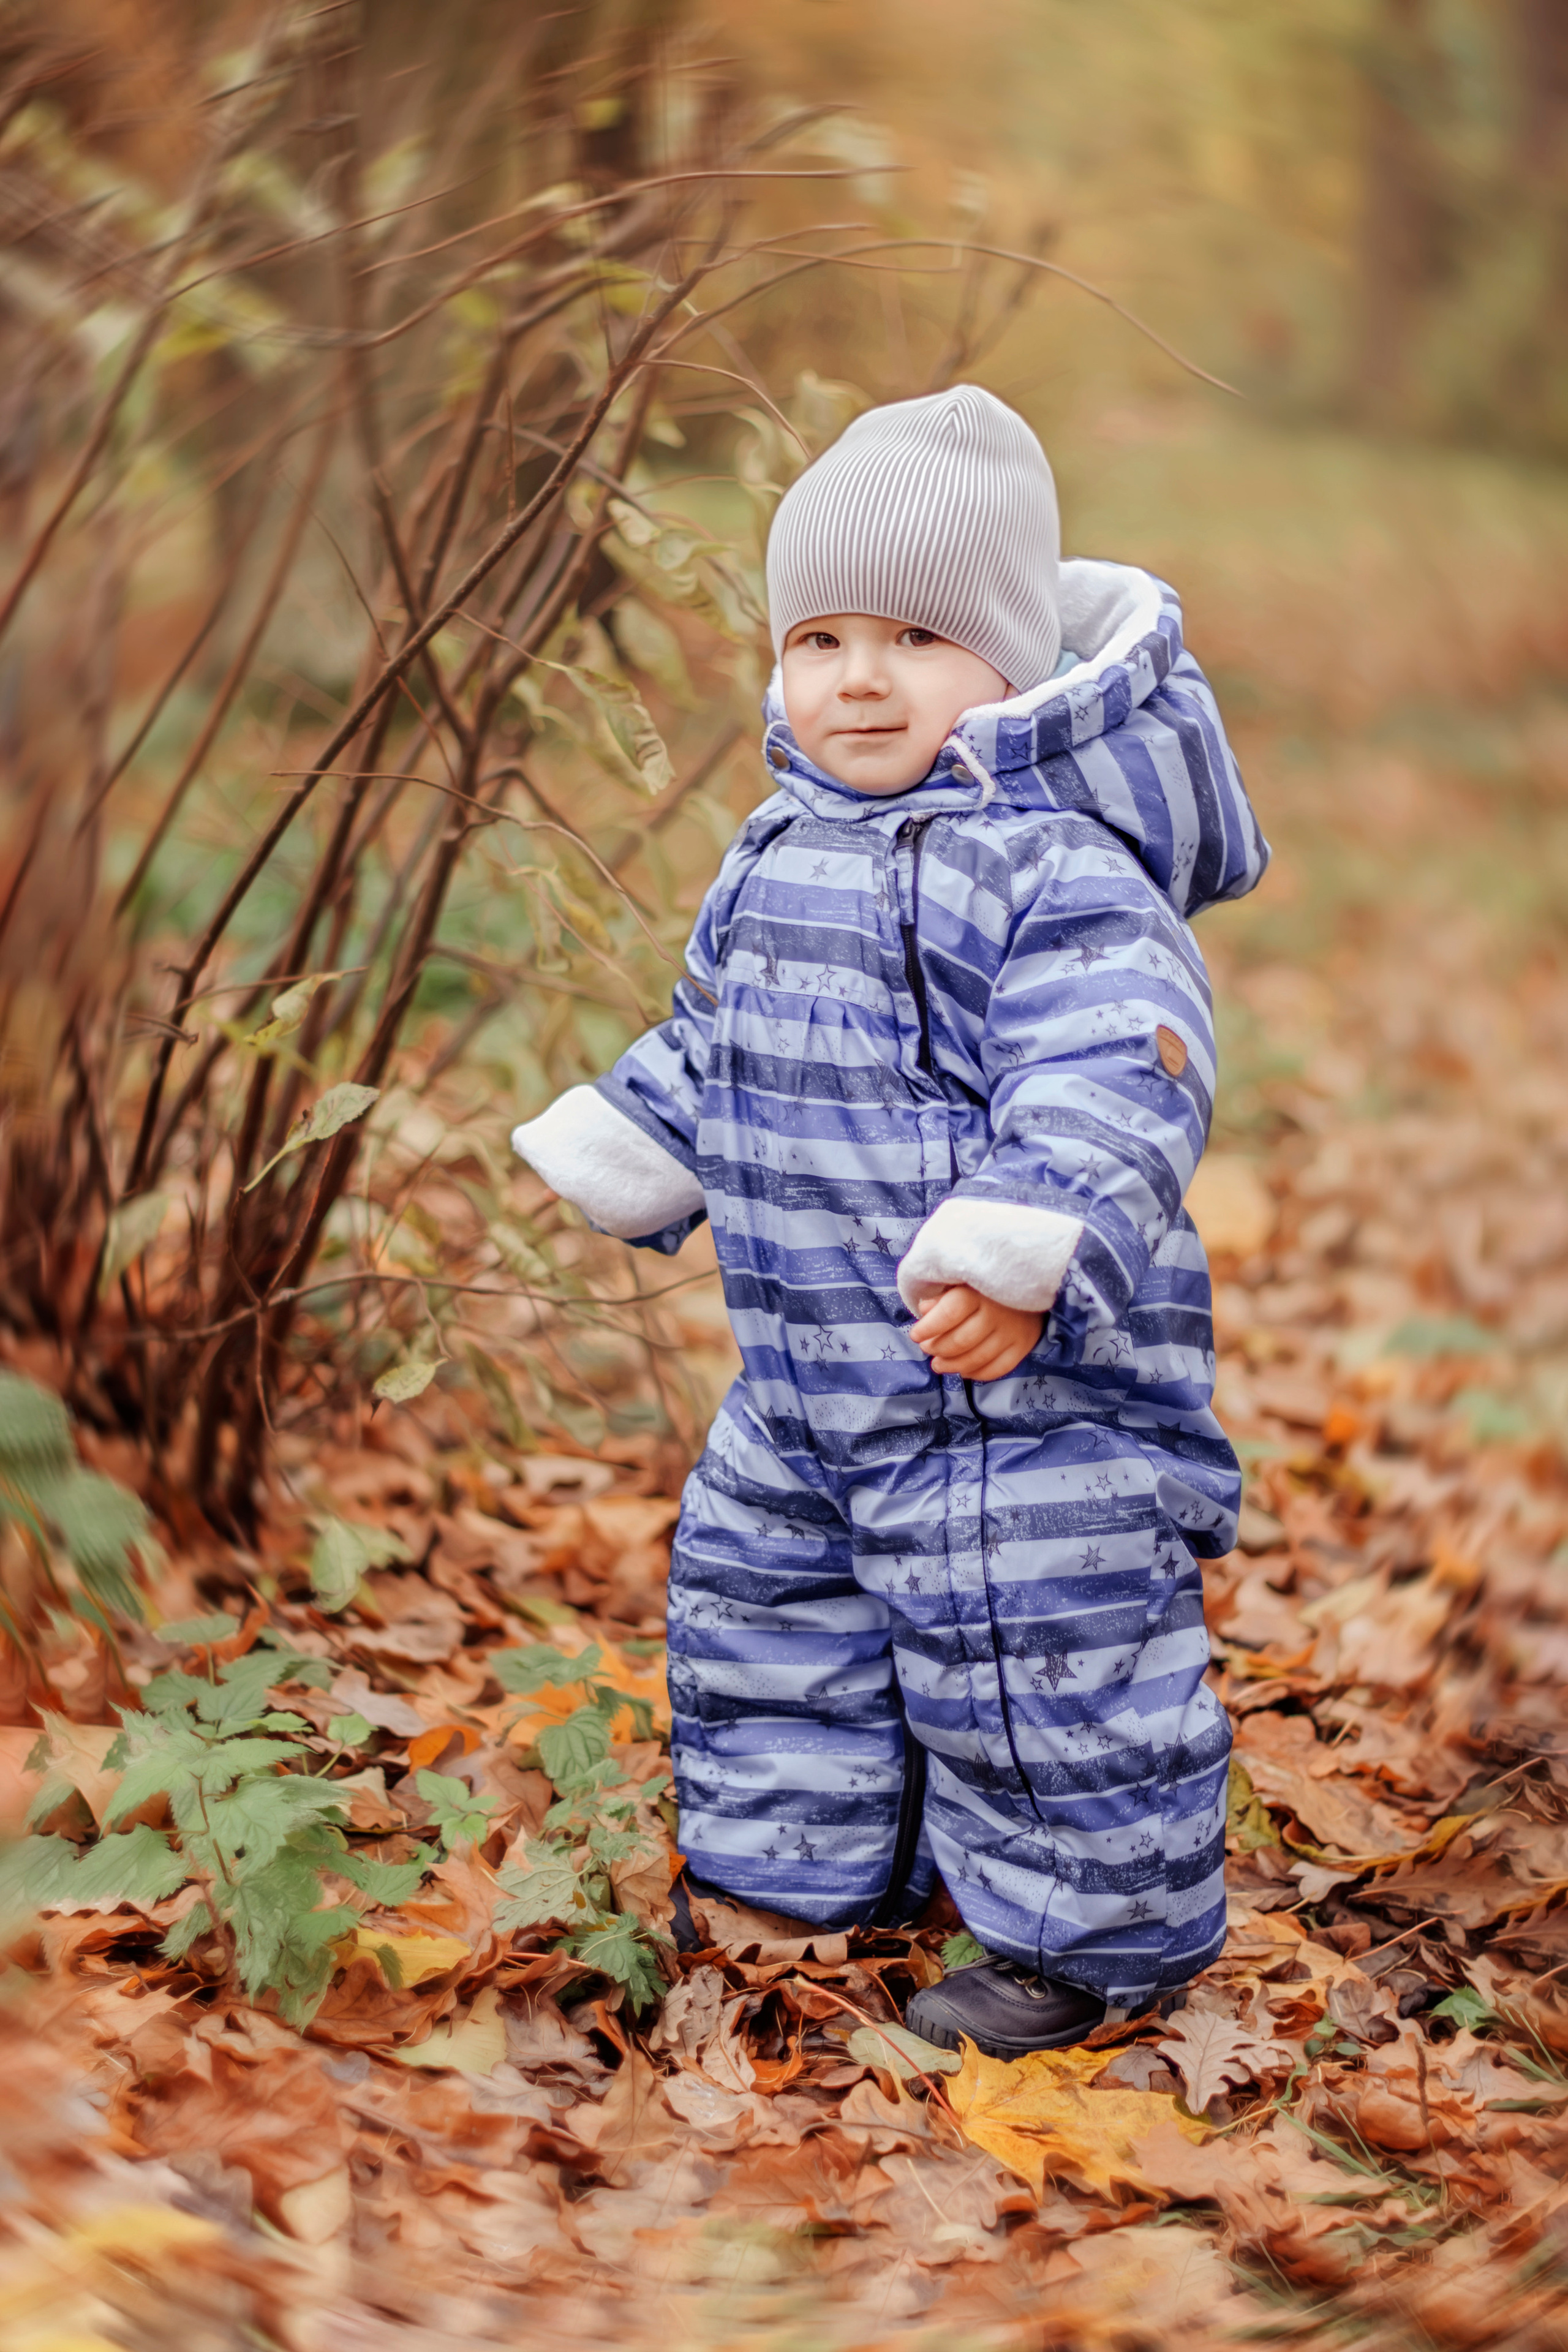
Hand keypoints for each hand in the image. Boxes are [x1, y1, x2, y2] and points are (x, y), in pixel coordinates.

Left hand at [909, 1284, 1042, 1381]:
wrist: (1028, 1283)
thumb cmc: (985, 1285)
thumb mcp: (962, 1281)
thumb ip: (942, 1295)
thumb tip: (924, 1310)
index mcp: (978, 1292)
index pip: (950, 1313)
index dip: (928, 1327)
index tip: (915, 1334)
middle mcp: (997, 1313)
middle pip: (961, 1341)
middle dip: (938, 1348)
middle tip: (927, 1348)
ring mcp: (1013, 1332)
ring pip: (977, 1358)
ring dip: (952, 1365)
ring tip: (938, 1364)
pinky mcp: (1024, 1346)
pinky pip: (998, 1368)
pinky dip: (977, 1373)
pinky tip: (963, 1370)